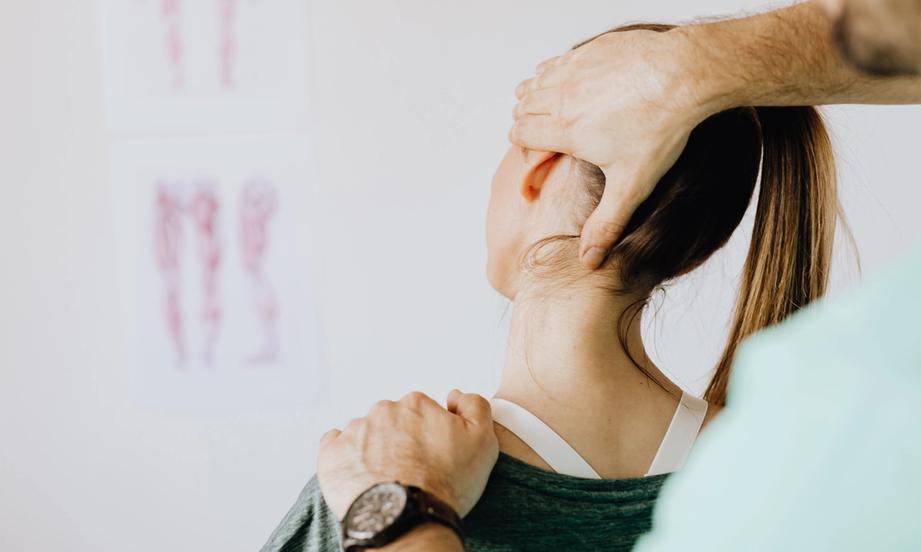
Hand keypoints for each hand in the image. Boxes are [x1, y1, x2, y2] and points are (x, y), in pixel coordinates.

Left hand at [317, 389, 498, 519]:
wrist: (407, 519)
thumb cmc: (445, 484)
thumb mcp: (482, 441)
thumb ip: (474, 406)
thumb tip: (455, 395)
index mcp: (416, 404)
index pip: (421, 412)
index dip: (428, 435)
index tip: (432, 456)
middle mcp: (383, 411)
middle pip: (392, 421)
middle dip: (400, 440)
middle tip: (411, 470)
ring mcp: (354, 431)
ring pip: (365, 434)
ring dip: (374, 450)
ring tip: (386, 478)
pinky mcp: (332, 453)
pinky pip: (335, 445)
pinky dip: (345, 456)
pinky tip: (359, 474)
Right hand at [510, 27, 714, 268]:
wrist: (686, 75)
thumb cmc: (661, 129)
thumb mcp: (633, 185)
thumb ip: (606, 224)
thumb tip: (588, 261)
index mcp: (565, 130)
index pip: (520, 134)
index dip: (522, 144)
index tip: (535, 152)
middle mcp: (562, 97)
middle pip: (522, 106)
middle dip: (527, 120)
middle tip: (545, 133)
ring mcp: (575, 69)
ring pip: (534, 81)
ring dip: (537, 95)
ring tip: (555, 109)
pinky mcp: (592, 50)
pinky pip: (558, 60)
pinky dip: (557, 72)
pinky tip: (575, 83)